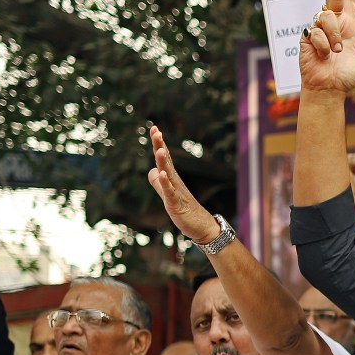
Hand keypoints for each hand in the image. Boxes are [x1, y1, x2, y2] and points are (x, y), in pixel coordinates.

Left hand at [146, 125, 221, 244]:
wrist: (201, 227)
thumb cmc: (186, 211)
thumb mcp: (168, 196)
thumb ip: (158, 183)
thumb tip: (152, 171)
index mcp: (172, 179)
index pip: (164, 158)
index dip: (158, 143)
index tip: (154, 128)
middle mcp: (175, 182)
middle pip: (166, 161)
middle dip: (160, 146)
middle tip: (156, 130)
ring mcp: (176, 192)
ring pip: (168, 173)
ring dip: (164, 161)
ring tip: (160, 149)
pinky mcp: (176, 204)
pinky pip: (170, 192)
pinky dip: (165, 183)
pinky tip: (162, 174)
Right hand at [299, 0, 354, 95]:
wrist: (327, 89)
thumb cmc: (345, 78)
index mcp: (348, 28)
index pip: (348, 3)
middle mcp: (333, 25)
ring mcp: (319, 30)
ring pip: (326, 18)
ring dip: (333, 36)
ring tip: (335, 52)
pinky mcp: (307, 37)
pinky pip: (316, 33)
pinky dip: (323, 47)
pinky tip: (323, 56)